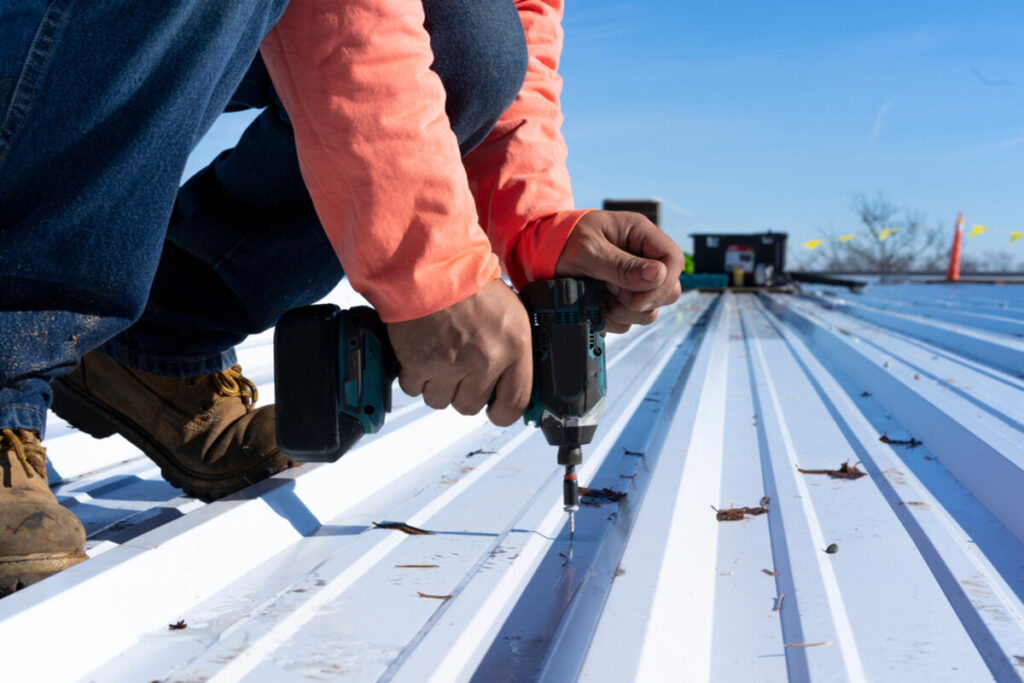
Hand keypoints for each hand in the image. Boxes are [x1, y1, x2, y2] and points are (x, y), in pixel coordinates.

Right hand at [387, 279, 531, 425]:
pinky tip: (422, 353)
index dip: (501, 412)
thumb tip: (512, 386)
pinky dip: (415, 376)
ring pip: (440, 401)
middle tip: (459, 367)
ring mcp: (450, 363)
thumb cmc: (471, 288)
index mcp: (514, 347)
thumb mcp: (512, 316)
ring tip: (440, 356)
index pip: (514, 404)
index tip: (494, 409)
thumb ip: (515, 354)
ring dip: (438, 385)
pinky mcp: (419, 363)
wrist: (432, 266)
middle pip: (471, 406)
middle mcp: (485, 358)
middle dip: (463, 391)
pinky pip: (415, 389)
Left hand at [555, 210, 683, 332]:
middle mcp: (640, 258)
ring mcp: (631, 282)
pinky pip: (627, 321)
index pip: (673, 261)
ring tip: (597, 295)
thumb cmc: (559, 241)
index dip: (663, 284)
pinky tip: (592, 302)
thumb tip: (659, 275)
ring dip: (622, 311)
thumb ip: (622, 266)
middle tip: (611, 294)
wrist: (534, 253)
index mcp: (639, 235)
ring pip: (648, 311)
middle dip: (641, 301)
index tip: (638, 299)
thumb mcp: (587, 250)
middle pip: (668, 291)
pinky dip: (609, 318)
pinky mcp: (618, 300)